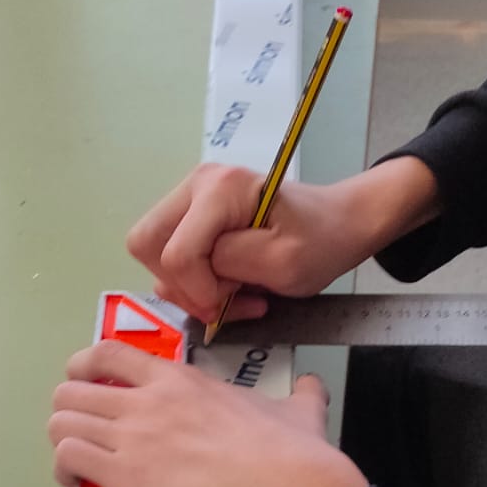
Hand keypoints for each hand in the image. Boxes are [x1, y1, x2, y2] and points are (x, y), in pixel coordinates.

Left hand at [50, 340, 366, 486]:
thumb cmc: (294, 457)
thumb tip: (314, 388)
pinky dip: (63, 472)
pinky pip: (68, 459)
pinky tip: (76, 485)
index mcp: (181, 380)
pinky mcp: (126, 477)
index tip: (89, 386)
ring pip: (61, 422)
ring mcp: (134, 437)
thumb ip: (299, 396)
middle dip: (69, 411)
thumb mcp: (298, 412)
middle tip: (82, 433)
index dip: (86, 368)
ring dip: (61, 441)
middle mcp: (148, 400)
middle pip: (73, 389)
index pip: (109, 353)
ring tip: (75, 462)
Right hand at [126, 157, 440, 325]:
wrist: (339, 223)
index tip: (230, 303)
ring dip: (188, 286)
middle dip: (182, 286)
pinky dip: (194, 281)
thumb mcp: (286, 264)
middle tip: (223, 300)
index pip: (176, 254)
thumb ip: (233, 265)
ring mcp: (190, 197)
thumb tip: (199, 271)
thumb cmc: (321, 241)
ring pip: (153, 253)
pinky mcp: (191, 215)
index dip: (197, 291)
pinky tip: (230, 285)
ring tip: (234, 293)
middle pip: (146, 245)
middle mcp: (196, 183)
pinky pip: (169, 256)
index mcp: (219, 188)